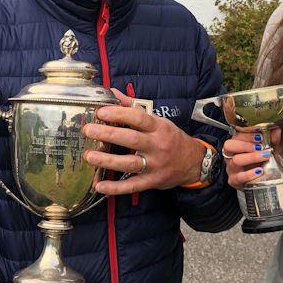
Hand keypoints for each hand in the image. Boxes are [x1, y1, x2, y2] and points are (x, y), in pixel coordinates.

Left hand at [82, 90, 204, 193]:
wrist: (193, 162)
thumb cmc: (171, 139)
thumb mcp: (158, 121)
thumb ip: (134, 108)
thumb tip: (113, 93)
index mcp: (158, 128)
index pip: (138, 118)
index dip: (119, 114)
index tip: (101, 112)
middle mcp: (157, 145)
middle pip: (131, 139)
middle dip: (108, 134)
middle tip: (89, 130)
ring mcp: (155, 165)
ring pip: (130, 163)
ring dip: (108, 160)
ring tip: (89, 156)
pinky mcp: (152, 181)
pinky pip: (132, 186)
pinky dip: (116, 188)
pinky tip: (100, 186)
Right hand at [223, 128, 281, 190]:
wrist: (258, 180)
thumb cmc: (259, 162)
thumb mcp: (266, 149)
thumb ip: (271, 139)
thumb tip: (276, 130)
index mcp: (236, 144)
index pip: (236, 135)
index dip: (247, 135)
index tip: (260, 135)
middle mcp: (230, 155)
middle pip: (230, 146)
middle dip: (246, 145)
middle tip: (260, 146)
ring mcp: (231, 168)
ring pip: (236, 160)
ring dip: (251, 157)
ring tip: (265, 156)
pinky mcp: (234, 180)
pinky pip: (239, 177)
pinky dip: (250, 174)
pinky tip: (260, 171)